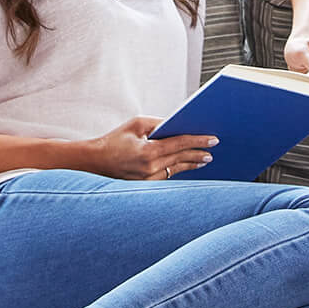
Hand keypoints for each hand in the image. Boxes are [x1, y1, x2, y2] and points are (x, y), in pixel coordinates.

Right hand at [82, 116, 216, 180]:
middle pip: (181, 158)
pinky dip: (178, 169)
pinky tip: (187, 165)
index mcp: (148, 151)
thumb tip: (177, 125)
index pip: (180, 144)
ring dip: (192, 163)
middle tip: (213, 149)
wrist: (95, 162)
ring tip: (205, 159)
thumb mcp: (136, 125)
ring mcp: (148, 179)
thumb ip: (158, 123)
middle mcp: (150, 167)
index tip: (213, 139)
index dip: (198, 141)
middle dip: (198, 153)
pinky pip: (167, 175)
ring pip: (176, 169)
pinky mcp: (146, 184)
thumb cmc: (114, 140)